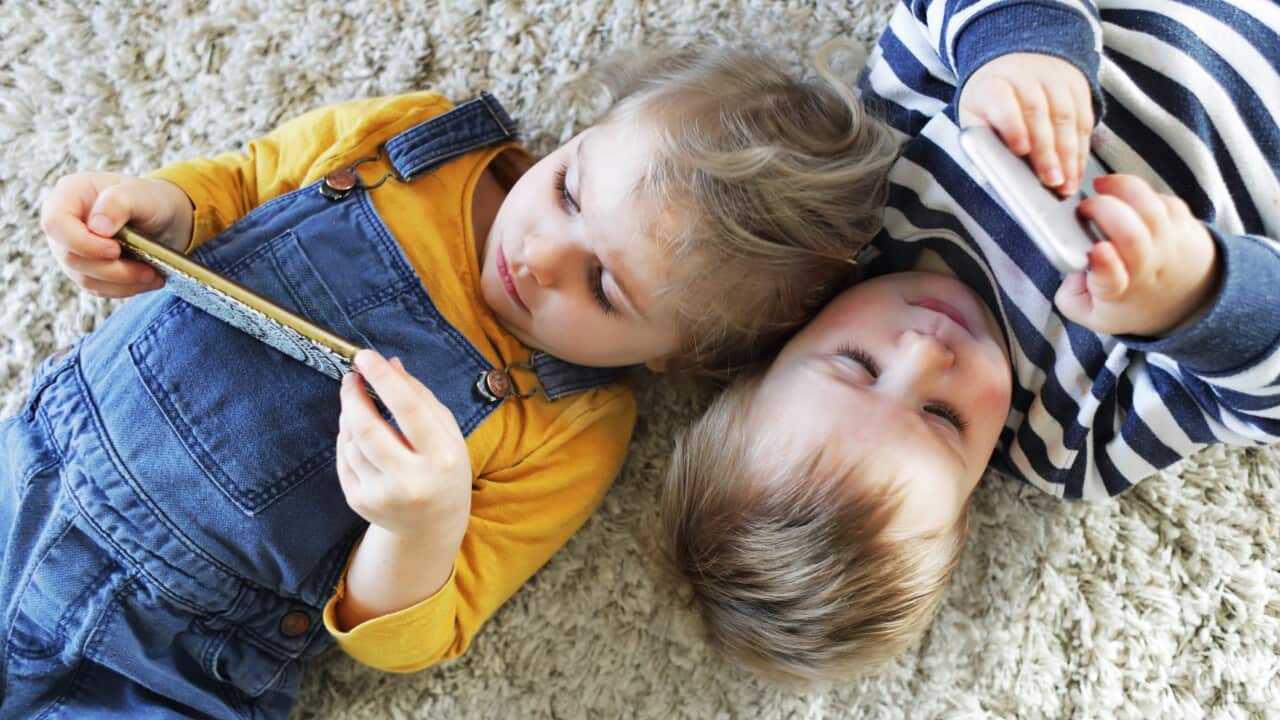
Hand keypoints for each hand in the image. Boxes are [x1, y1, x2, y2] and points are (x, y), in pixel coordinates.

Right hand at [39, 172, 194, 297]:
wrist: (164, 218)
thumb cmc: (149, 199)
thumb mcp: (140, 194)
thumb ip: (118, 203)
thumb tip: (98, 228)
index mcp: (68, 196)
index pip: (55, 224)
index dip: (81, 243)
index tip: (115, 250)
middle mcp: (64, 226)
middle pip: (71, 258)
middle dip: (112, 269)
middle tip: (147, 270)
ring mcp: (72, 250)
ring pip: (85, 278)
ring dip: (123, 282)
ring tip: (152, 276)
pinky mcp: (86, 270)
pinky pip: (98, 288)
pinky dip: (125, 288)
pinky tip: (148, 280)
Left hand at [336, 350, 471, 542]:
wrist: (432, 526)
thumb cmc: (444, 469)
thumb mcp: (447, 432)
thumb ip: (420, 397)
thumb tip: (389, 364)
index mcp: (441, 457)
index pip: (409, 409)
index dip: (383, 379)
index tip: (364, 356)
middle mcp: (412, 480)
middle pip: (368, 428)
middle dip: (354, 396)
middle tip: (350, 377)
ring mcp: (383, 495)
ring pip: (352, 442)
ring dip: (351, 417)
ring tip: (361, 408)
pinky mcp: (360, 502)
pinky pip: (343, 458)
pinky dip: (347, 439)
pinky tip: (359, 435)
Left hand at [959, 53, 1093, 196]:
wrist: (1014, 61)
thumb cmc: (991, 100)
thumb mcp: (975, 116)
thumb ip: (982, 141)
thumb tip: (994, 176)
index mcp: (993, 86)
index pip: (1004, 104)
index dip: (1013, 127)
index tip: (1021, 150)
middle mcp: (1025, 78)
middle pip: (1038, 114)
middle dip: (1047, 152)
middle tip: (1052, 181)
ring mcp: (1054, 79)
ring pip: (1066, 117)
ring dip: (1069, 155)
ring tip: (1067, 183)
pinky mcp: (1077, 85)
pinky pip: (1084, 119)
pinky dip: (1081, 149)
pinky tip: (1077, 170)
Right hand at [1054, 175, 1218, 336]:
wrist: (1185, 301)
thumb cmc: (1130, 302)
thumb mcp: (1091, 315)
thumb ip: (1069, 296)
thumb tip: (1069, 267)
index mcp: (1118, 292)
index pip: (1113, 281)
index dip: (1105, 264)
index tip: (1097, 250)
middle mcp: (1148, 267)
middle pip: (1131, 235)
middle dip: (1102, 210)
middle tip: (1084, 209)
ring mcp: (1170, 244)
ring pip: (1150, 208)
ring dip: (1121, 189)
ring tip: (1100, 186)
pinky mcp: (1185, 224)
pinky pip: (1163, 199)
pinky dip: (1140, 192)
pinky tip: (1124, 198)